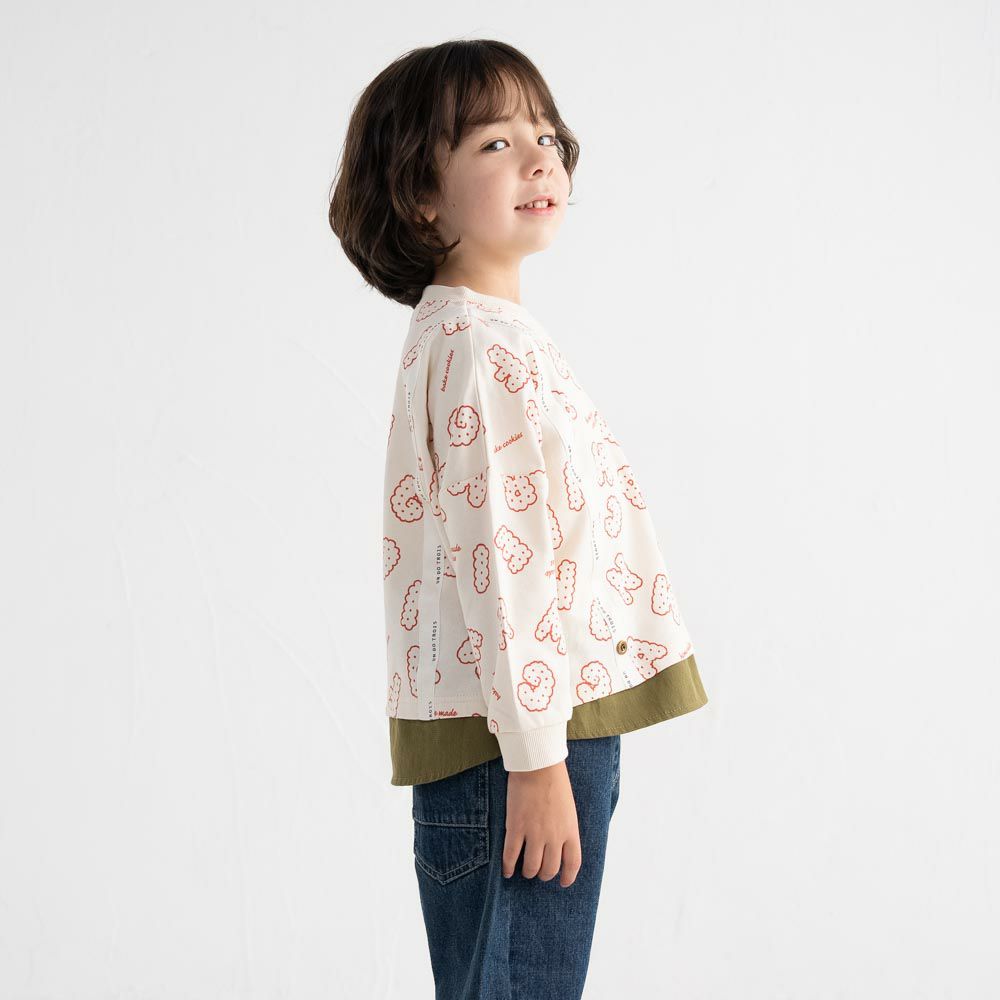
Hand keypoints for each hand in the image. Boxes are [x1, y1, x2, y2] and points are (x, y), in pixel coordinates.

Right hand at [502, 759, 580, 887]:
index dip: (568, 877)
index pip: (573, 863)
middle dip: (544, 874)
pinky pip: (511, 856)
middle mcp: (554, 837)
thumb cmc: (555, 780)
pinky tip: (507, 871)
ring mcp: (534, 834)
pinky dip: (508, 867)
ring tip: (524, 871)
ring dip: (528, 872)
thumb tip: (560, 842)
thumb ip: (565, 827)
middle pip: (550, 868)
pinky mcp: (516, 828)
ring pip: (531, 867)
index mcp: (570, 830)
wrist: (538, 765)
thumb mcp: (568, 807)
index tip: (563, 882)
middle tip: (539, 872)